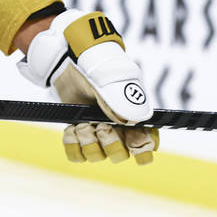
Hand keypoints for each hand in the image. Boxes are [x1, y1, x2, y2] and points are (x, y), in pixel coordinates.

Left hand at [19, 9, 158, 163]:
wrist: (69, 61)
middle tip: (100, 126)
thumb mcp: (110, 81)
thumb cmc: (96, 68)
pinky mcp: (78, 132)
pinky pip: (77, 155)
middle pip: (120, 155)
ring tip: (81, 125)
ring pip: (98, 156)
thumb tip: (134, 122)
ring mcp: (96, 131)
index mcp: (134, 116)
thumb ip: (122, 100)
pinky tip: (71, 130)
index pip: (147, 144)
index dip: (142, 150)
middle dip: (110, 143)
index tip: (134, 145)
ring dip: (89, 143)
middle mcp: (117, 128)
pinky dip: (73, 146)